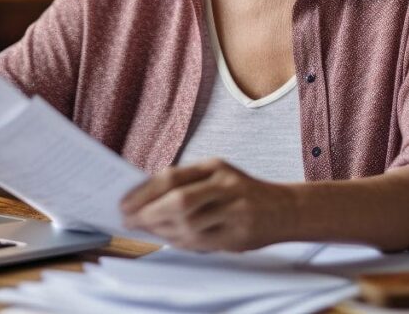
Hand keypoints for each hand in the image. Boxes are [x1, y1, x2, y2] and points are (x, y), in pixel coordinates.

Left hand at [119, 158, 297, 251]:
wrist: (284, 209)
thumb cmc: (240, 191)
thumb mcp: (216, 175)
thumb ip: (185, 183)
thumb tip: (143, 198)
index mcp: (215, 167)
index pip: (172, 178)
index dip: (143, 192)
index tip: (124, 203)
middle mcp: (225, 186)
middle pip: (178, 201)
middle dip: (148, 213)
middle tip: (129, 220)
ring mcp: (234, 211)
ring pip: (188, 224)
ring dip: (160, 230)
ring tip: (145, 229)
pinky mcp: (238, 235)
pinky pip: (200, 242)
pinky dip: (178, 241)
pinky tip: (167, 238)